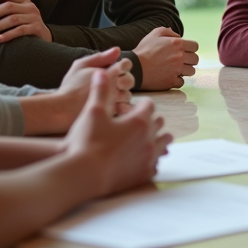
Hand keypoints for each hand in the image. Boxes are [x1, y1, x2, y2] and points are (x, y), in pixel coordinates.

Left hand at [0, 0, 52, 42]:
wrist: (44, 40)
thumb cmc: (24, 27)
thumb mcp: (17, 16)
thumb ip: (5, 12)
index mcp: (23, 1)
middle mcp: (30, 7)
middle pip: (8, 6)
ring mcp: (34, 17)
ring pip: (13, 19)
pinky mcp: (37, 28)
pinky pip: (20, 30)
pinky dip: (8, 35)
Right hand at [20, 47, 134, 135]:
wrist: (62, 110)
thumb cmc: (70, 87)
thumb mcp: (80, 66)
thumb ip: (100, 57)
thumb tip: (117, 50)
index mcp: (107, 73)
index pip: (125, 65)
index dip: (123, 65)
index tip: (117, 68)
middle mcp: (113, 87)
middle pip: (129, 80)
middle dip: (125, 79)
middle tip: (116, 82)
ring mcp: (114, 102)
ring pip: (127, 95)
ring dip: (122, 93)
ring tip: (111, 95)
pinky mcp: (111, 114)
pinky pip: (123, 109)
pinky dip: (120, 106)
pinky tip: (110, 105)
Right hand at [63, 72, 171, 196]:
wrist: (84, 174)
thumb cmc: (87, 141)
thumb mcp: (93, 112)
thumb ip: (100, 91)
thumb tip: (102, 72)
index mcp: (140, 121)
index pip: (149, 104)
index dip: (138, 105)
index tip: (126, 109)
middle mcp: (150, 138)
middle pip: (158, 122)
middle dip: (148, 119)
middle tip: (132, 122)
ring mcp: (149, 157)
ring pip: (163, 142)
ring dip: (155, 137)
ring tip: (141, 138)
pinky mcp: (145, 174)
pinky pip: (156, 163)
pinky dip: (151, 158)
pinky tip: (139, 158)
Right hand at [134, 27, 198, 89]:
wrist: (134, 67)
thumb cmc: (144, 50)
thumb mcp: (154, 34)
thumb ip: (168, 32)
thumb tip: (179, 36)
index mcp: (177, 43)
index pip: (195, 46)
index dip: (191, 48)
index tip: (185, 51)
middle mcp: (179, 56)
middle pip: (195, 59)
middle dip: (189, 60)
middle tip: (180, 61)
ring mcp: (177, 70)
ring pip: (191, 71)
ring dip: (185, 70)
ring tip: (175, 69)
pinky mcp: (172, 81)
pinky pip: (182, 82)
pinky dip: (177, 80)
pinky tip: (169, 77)